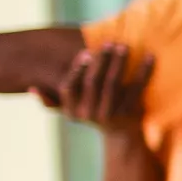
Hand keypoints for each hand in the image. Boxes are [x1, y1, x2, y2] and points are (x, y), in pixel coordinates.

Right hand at [37, 43, 152, 133]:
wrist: (122, 138)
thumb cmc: (94, 116)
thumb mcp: (72, 111)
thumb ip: (53, 101)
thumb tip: (31, 88)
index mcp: (74, 112)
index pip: (69, 88)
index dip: (76, 70)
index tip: (84, 53)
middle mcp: (90, 114)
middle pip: (94, 83)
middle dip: (101, 60)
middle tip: (108, 42)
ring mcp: (111, 115)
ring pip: (114, 84)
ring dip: (119, 63)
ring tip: (124, 46)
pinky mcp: (131, 114)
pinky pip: (137, 89)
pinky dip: (144, 72)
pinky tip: (150, 57)